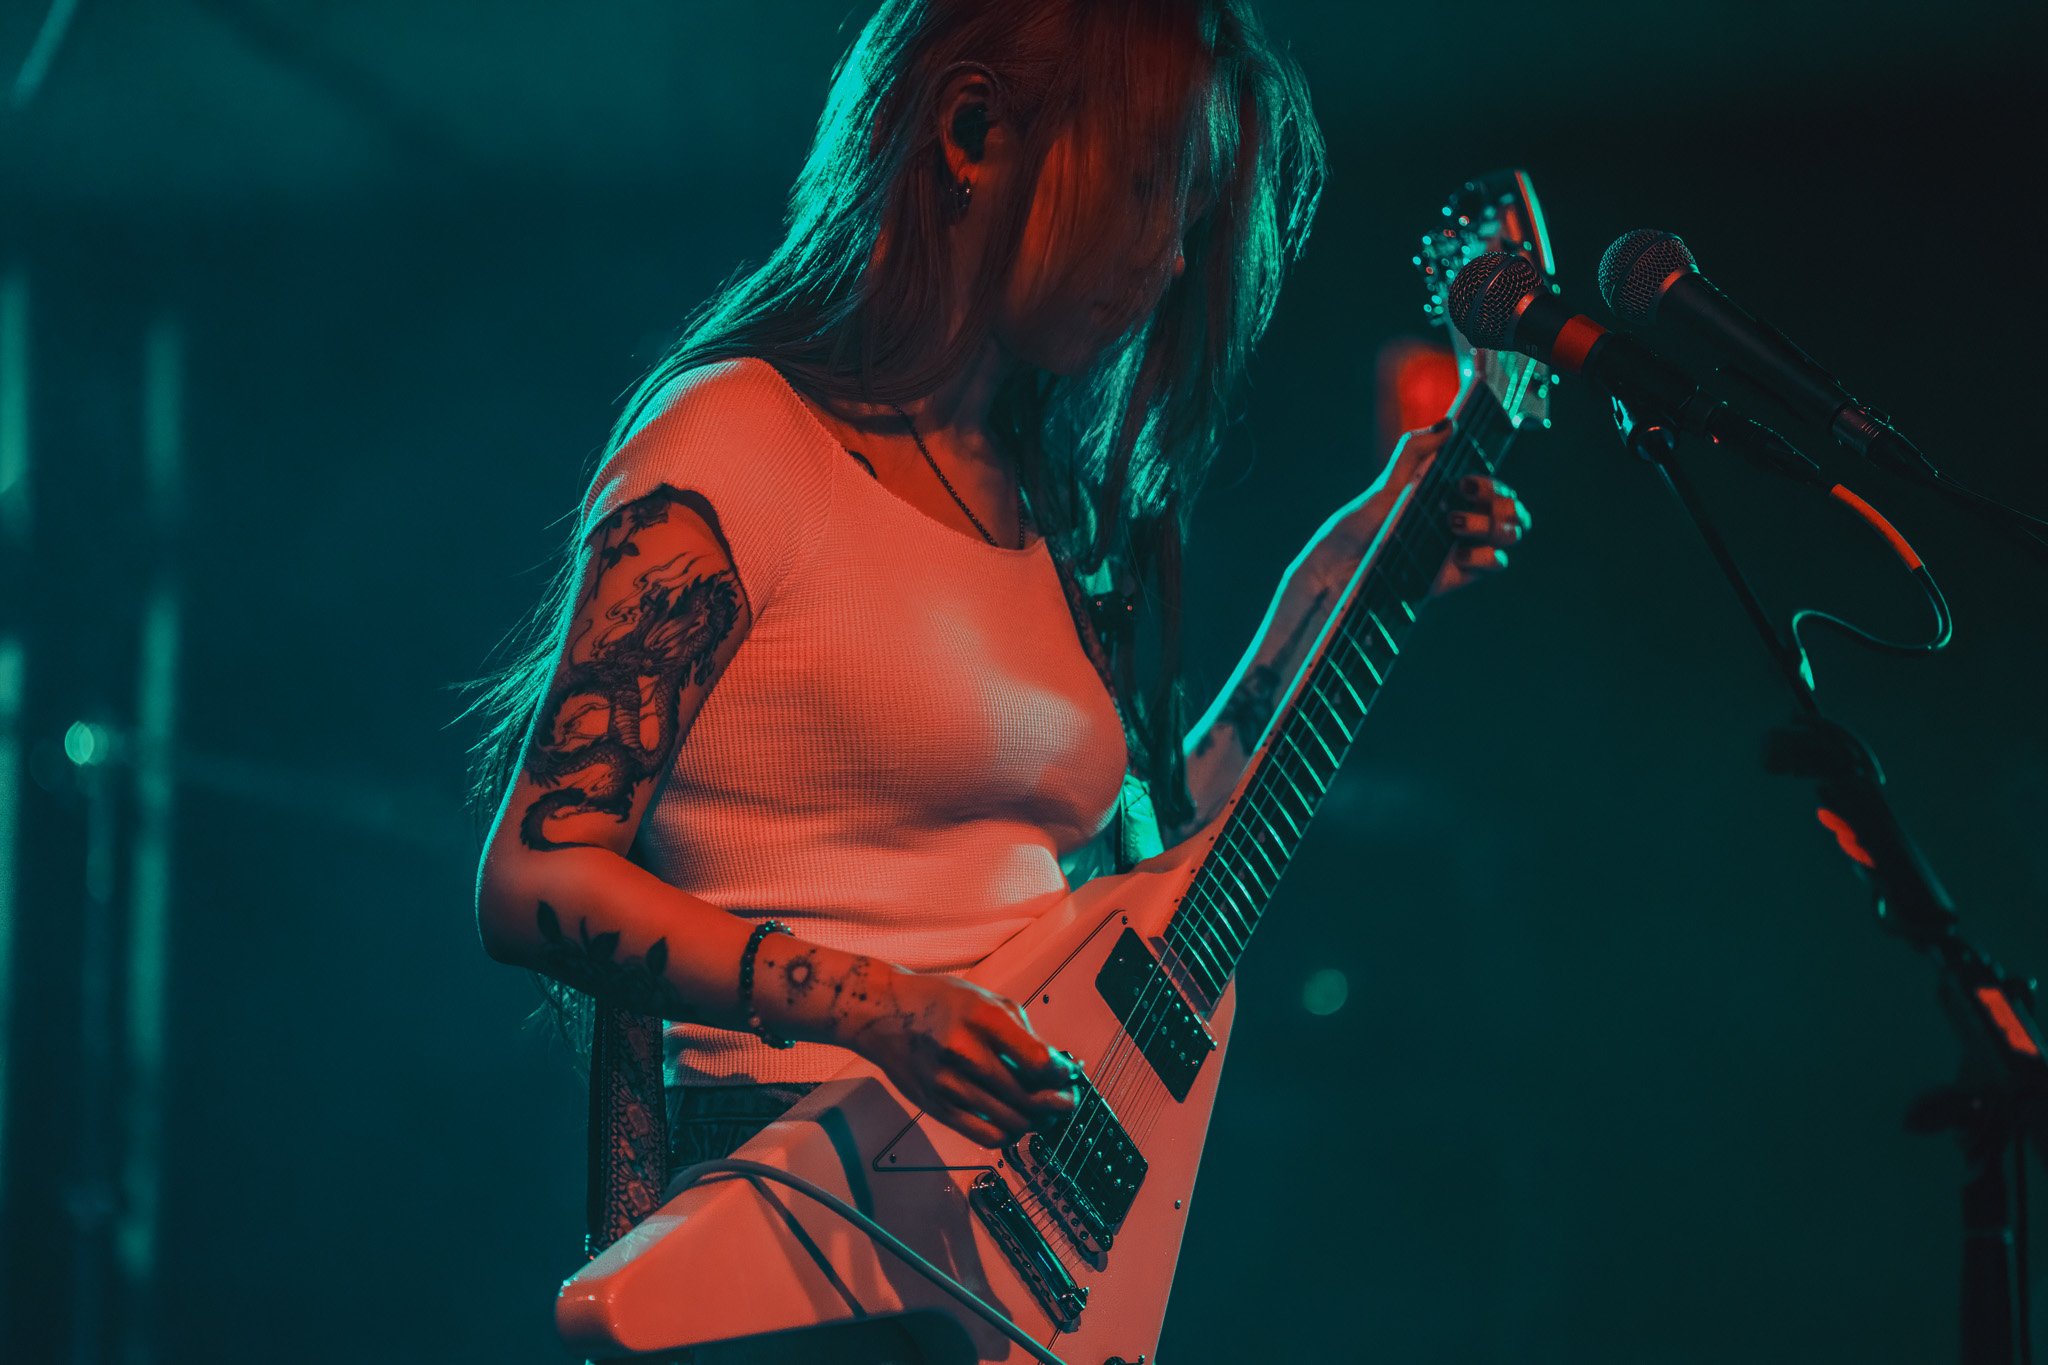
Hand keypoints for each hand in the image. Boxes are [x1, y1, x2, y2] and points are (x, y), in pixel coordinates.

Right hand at [842, 968, 1081, 1147]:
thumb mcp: (986, 999)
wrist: (882, 1014)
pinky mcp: (937, 1107)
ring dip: (1037, 1122)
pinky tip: (1015, 1122)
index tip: (1068, 1073)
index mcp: (982, 1019)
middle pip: (1029, 1097)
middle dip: (1059, 1103)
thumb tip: (1057, 1065)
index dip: (1062, 1074)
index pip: (1038, 1061)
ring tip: (1043, 1113)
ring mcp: (948, 1084)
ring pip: (1012, 1121)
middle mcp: (965, 1052)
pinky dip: (1009, 1135)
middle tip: (1066, 1100)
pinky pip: (985, 1136)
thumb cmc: (938, 1002)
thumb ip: (1022, 1031)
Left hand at [1314, 421, 1531, 596]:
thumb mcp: (1387, 483)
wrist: (1342, 567)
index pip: (1495, 485)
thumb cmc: (1361, 524)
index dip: (1491, 482)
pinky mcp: (1459, 575)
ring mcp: (1464, 548)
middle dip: (1501, 501)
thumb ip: (1416, 450)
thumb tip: (1449, 423)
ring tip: (1454, 525)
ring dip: (1494, 525)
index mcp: (1449, 497)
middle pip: (1512, 508)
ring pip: (1511, 533)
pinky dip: (1485, 555)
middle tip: (1463, 499)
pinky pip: (1496, 562)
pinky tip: (1457, 554)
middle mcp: (1463, 520)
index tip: (1463, 482)